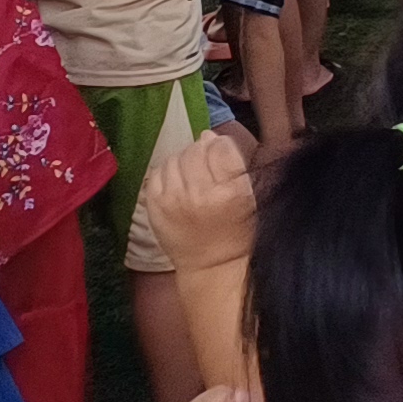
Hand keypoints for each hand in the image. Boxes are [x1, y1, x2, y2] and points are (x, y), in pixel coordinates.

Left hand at [141, 138, 258, 273]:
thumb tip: (208, 135)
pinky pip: (157, 172)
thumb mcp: (249, 196)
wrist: (213, 265)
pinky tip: (178, 183)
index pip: (220, 146)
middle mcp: (198, 194)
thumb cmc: (237, 230)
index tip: (223, 154)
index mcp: (229, 192)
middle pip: (195, 150)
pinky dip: (167, 172)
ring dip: (184, 160)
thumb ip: (232, 164)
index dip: (221, 145)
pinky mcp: (153, 206)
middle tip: (208, 166)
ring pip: (174, 158)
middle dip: (202, 151)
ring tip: (193, 175)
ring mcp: (172, 200)